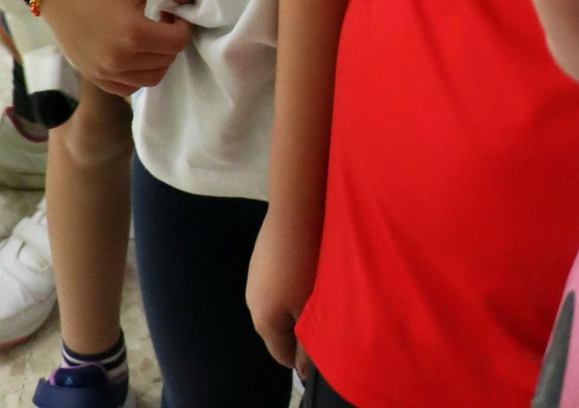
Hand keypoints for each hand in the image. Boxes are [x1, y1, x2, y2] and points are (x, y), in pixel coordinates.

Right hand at [39, 0, 193, 99]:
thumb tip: (190, 1)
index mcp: (134, 35)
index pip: (178, 42)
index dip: (183, 25)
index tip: (171, 10)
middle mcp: (120, 61)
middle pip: (166, 61)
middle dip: (171, 41)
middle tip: (163, 21)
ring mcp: (105, 74)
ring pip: (151, 79)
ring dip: (158, 60)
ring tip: (149, 37)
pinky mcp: (94, 78)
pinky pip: (129, 87)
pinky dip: (139, 74)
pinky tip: (135, 52)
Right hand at [247, 205, 320, 369]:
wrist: (295, 209)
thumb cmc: (306, 263)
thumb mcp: (310, 308)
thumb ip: (307, 343)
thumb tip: (303, 371)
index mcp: (263, 322)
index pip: (282, 356)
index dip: (303, 360)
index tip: (324, 347)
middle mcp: (252, 302)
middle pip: (279, 330)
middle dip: (301, 328)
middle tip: (326, 314)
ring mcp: (254, 276)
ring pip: (278, 304)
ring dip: (296, 303)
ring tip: (319, 288)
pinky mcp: (260, 256)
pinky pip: (277, 282)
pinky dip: (291, 282)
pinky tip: (307, 266)